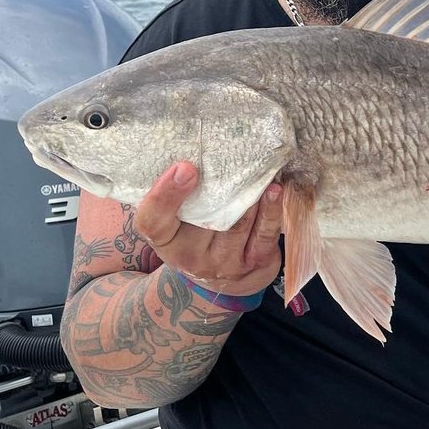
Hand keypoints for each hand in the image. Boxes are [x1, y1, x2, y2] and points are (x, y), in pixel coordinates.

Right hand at [133, 162, 283, 296]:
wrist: (225, 280)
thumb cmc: (197, 236)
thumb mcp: (176, 222)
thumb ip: (177, 195)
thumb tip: (188, 148)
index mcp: (165, 240)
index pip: (153, 221)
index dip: (164, 194)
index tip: (184, 167)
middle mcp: (190, 255)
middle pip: (205, 217)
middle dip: (221, 185)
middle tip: (232, 154)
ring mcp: (223, 262)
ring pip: (238, 222)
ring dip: (251, 192)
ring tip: (260, 166)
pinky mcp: (254, 262)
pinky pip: (264, 233)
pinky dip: (271, 208)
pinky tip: (275, 190)